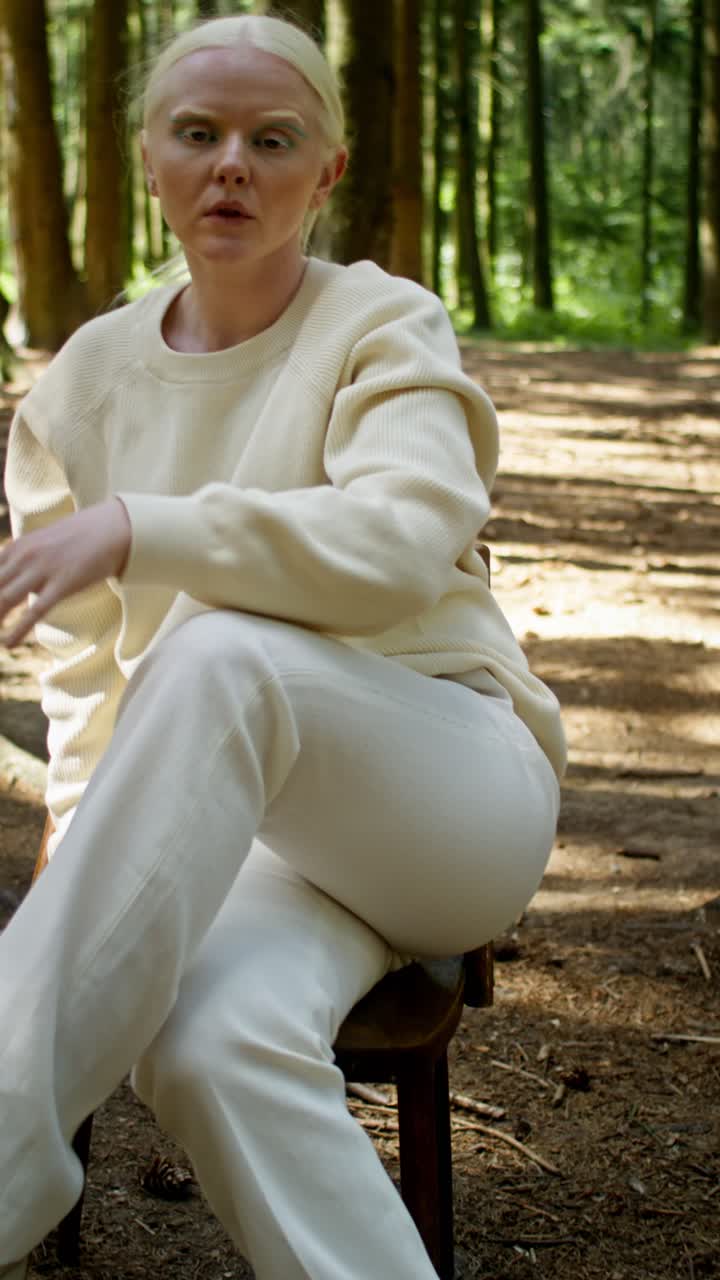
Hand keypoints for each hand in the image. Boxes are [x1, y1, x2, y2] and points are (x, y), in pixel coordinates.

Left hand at [0, 498, 131, 646]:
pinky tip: (8, 644)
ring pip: (5, 599)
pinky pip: (35, 611)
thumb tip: (22, 585)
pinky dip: (17, 630)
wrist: (112, 528)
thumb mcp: (44, 543)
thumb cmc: (81, 537)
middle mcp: (25, 556)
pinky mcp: (62, 584)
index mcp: (18, 547)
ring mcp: (43, 569)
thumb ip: (27, 561)